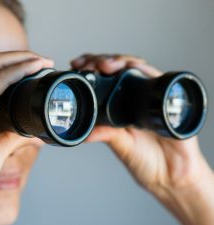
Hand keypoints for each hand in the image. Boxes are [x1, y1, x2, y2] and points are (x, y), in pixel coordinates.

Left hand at [71, 54, 213, 224]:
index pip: (103, 80)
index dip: (90, 69)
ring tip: (105, 65)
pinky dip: (144, 69)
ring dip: (119, 61)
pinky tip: (132, 67)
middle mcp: (133, 97)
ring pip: (134, 68)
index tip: (77, 65)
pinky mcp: (167, 98)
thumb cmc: (146, 162)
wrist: (172, 176)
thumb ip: (107, 135)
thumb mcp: (122, 147)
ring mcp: (150, 96)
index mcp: (119, 107)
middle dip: (101, 60)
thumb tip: (85, 132)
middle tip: (89, 63)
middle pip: (117, 68)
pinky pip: (156, 78)